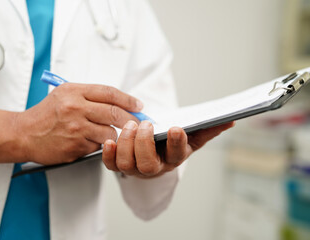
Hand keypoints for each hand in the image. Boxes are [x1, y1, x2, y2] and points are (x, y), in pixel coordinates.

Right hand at [16, 83, 141, 164]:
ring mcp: (76, 128)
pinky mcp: (76, 146)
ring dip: (114, 135)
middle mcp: (75, 108)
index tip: (138, 105)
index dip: (128, 99)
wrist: (23, 133)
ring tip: (107, 133)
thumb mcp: (64, 95)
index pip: (109, 93)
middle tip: (138, 122)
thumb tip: (117, 102)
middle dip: (131, 119)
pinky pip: (98, 146)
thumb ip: (89, 96)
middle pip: (114, 113)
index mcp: (74, 92)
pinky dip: (99, 145)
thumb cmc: (45, 114)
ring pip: (110, 132)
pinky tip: (88, 141)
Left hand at [102, 120, 233, 177]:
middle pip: (148, 164)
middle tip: (146, 124)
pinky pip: (111, 164)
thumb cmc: (171, 143)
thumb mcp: (191, 136)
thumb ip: (208, 129)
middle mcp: (154, 167)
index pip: (177, 155)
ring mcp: (135, 168)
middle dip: (145, 144)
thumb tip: (231, 120)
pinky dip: (108, 154)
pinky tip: (110, 140)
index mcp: (173, 159)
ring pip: (127, 164)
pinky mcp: (119, 164)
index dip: (176, 143)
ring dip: (127, 144)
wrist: (153, 151)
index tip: (176, 128)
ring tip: (130, 125)